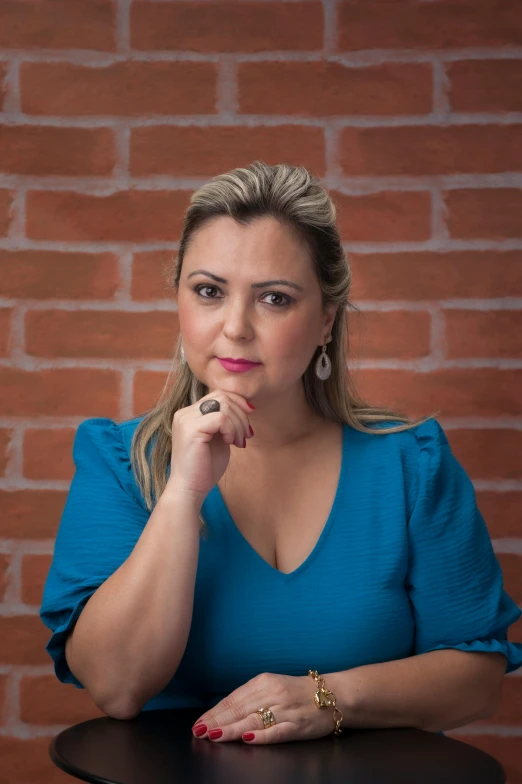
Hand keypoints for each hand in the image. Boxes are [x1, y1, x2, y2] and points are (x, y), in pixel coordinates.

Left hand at [191, 672, 338, 744]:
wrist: (334, 694)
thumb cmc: (298, 692)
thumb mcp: (272, 686)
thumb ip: (251, 697)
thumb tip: (223, 711)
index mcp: (264, 682)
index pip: (233, 698)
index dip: (214, 712)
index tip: (198, 723)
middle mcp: (273, 693)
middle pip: (239, 709)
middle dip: (217, 722)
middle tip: (199, 732)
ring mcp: (285, 710)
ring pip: (253, 720)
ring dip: (232, 729)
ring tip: (215, 736)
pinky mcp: (298, 725)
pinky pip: (277, 731)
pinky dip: (262, 735)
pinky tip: (248, 738)